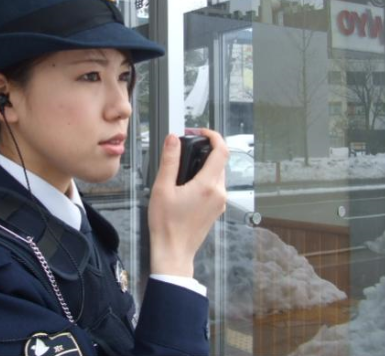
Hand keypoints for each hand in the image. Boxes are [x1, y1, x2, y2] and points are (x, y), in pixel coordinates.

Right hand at [148, 129, 228, 276]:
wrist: (173, 252)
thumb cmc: (166, 225)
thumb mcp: (162, 188)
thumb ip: (170, 161)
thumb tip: (173, 139)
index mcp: (208, 185)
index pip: (222, 151)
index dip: (213, 136)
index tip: (201, 133)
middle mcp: (219, 193)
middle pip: (220, 162)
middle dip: (206, 150)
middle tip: (186, 148)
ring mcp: (219, 203)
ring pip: (218, 174)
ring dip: (205, 165)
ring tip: (184, 168)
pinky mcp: (216, 210)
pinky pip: (215, 187)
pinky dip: (205, 179)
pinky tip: (187, 185)